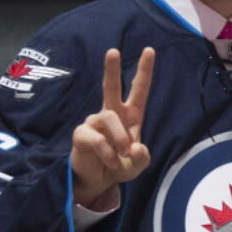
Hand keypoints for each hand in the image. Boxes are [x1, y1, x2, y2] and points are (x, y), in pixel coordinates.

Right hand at [71, 47, 154, 207]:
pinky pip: (98, 139)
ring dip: (120, 139)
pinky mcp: (82, 134)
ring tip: (122, 156)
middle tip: (113, 51)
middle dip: (111, 69)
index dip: (144, 71)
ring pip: (109, 118)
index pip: (139, 89)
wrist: (99, 181)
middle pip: (111, 87)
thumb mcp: (138, 166)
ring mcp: (94, 122)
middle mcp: (111, 114)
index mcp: (130, 116)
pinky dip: (108, 153)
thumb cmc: (120, 166)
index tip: (149, 50)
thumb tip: (135, 147)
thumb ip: (142, 158)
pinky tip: (111, 162)